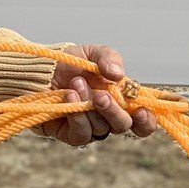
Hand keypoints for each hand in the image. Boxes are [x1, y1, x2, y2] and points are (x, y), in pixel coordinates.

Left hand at [39, 44, 156, 147]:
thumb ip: (110, 59)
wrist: (42, 69)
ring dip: (88, 106)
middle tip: (100, 95)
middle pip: (122, 126)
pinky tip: (69, 98)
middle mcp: (108, 117)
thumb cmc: (72, 63)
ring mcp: (91, 127)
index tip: (141, 111)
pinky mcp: (71, 134)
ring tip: (75, 84)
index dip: (146, 121)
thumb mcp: (94, 53)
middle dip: (113, 111)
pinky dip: (77, 117)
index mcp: (121, 100)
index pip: (142, 121)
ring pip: (101, 128)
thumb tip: (118, 75)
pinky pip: (82, 134)